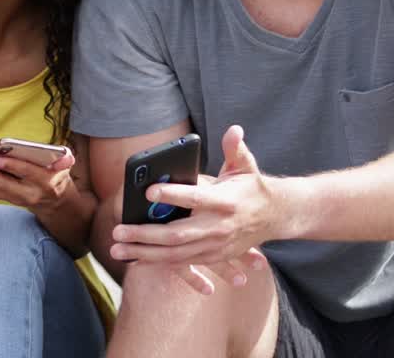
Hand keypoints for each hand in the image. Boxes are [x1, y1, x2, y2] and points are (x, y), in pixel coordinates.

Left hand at [0, 150, 75, 212]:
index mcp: (46, 182)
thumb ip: (65, 160)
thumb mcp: (65, 166)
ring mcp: (17, 199)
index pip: (27, 173)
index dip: (12, 167)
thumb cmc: (57, 174)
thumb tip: (65, 157)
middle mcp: (30, 194)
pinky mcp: (7, 200)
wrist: (55, 201)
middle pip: (3, 184)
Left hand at [110, 125, 272, 293]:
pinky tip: (135, 259)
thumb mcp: (246, 166)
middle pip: (176, 234)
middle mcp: (218, 227)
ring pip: (175, 254)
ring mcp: (215, 246)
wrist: (276, 216)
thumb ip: (236, 149)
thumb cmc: (252, 187)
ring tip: (117, 248)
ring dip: (144, 252)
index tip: (147, 190)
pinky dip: (157, 262)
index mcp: (224, 201)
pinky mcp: (213, 257)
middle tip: (118, 229)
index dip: (171, 194)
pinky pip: (181, 263)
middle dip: (144, 234)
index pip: (194, 198)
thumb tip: (234, 129)